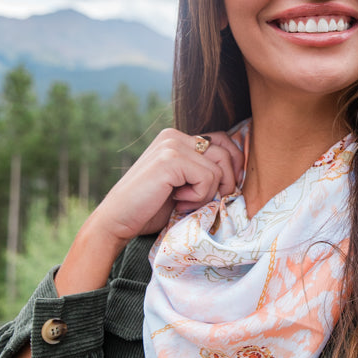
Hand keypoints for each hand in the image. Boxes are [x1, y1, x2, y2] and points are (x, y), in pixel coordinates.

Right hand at [54, 129, 243, 295]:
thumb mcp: (184, 185)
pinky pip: (208, 177)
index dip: (232, 166)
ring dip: (207, 192)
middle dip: (224, 182)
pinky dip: (198, 196)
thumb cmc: (150, 208)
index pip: (223, 140)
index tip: (222, 190)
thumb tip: (240, 172)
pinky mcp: (171, 159)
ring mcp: (172, 144)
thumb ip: (204, 172)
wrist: (117, 221)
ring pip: (219, 167)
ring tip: (184, 202)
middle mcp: (174, 135)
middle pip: (226, 152)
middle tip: (203, 201)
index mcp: (178, 138)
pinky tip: (176, 201)